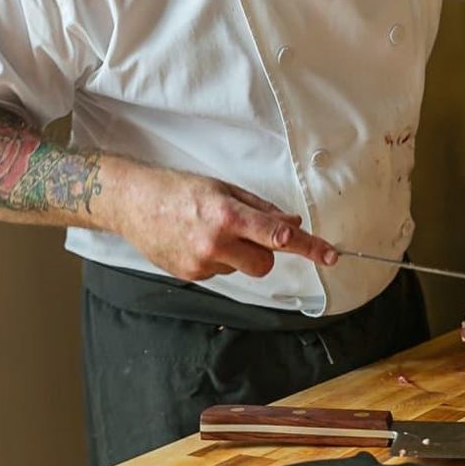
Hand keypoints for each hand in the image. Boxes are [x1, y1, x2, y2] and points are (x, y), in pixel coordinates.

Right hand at [115, 166, 337, 281]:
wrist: (134, 203)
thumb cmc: (180, 191)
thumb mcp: (225, 189)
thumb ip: (262, 209)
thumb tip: (293, 224)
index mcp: (228, 214)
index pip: (278, 235)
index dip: (308, 246)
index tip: (330, 256)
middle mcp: (215, 242)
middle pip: (265, 264)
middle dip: (265, 252)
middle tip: (246, 234)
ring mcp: (201, 263)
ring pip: (242, 270)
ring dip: (238, 256)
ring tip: (211, 234)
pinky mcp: (190, 276)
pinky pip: (220, 274)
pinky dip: (217, 261)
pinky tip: (196, 243)